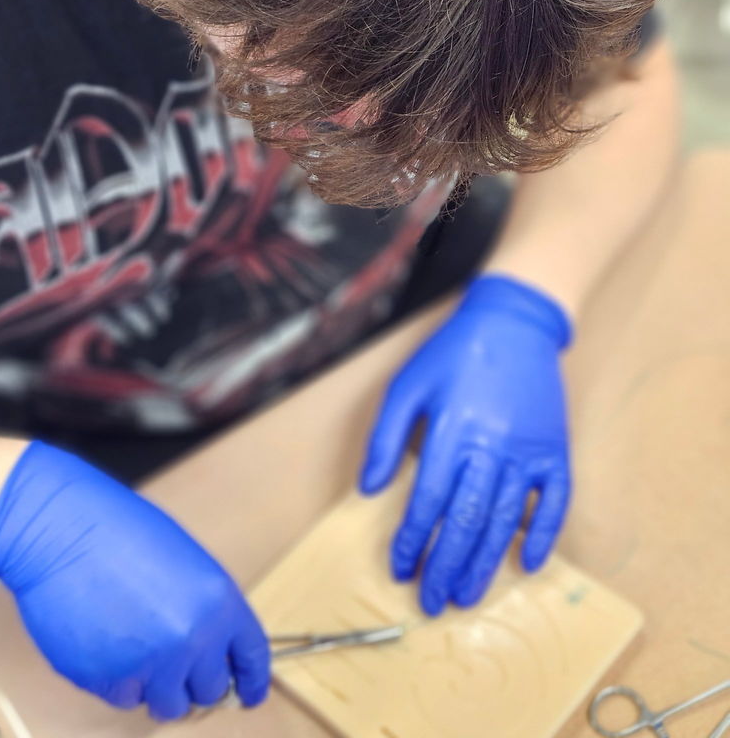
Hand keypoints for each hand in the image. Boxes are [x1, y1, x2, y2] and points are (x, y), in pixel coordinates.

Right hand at [0, 442, 269, 719]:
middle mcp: (193, 638)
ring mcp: (152, 663)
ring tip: (138, 647)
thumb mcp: (187, 562)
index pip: (251, 657)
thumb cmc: (122, 532)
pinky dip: (119, 681)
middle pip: (210, 691)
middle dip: (194, 680)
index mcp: (220, 602)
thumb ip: (206, 610)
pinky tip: (107, 641)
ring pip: (168, 705)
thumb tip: (212, 652)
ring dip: (158, 687)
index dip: (251, 680)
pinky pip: (125, 698)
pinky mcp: (110, 680)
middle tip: (175, 661)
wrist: (64, 531)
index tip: (249, 695)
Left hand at [360, 274, 572, 614]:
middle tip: (432, 600)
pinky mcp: (556, 450)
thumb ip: (385, 437)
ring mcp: (529, 450)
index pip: (429, 501)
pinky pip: (555, 502)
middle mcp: (493, 446)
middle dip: (446, 565)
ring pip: (506, 519)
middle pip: (467, 520)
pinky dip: (543, 535)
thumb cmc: (454, 354)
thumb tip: (369, 489)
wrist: (514, 324)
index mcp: (453, 430)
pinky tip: (527, 563)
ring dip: (486, 562)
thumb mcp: (407, 385)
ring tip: (468, 595)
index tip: (401, 568)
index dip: (413, 540)